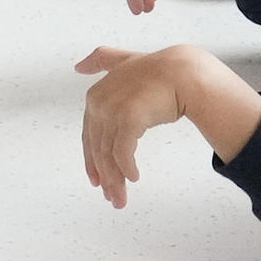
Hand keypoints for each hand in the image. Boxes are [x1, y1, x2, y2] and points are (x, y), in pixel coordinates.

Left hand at [76, 43, 260, 202]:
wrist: (183, 72)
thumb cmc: (157, 70)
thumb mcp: (123, 61)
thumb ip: (102, 61)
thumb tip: (77, 66)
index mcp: (95, 95)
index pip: (89, 137)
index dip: (92, 161)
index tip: (98, 181)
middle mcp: (99, 103)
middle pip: (98, 150)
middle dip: (105, 178)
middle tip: (113, 199)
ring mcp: (112, 110)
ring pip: (109, 155)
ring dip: (116, 181)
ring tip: (121, 199)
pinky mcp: (128, 119)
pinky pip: (123, 152)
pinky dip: (127, 168)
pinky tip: (134, 178)